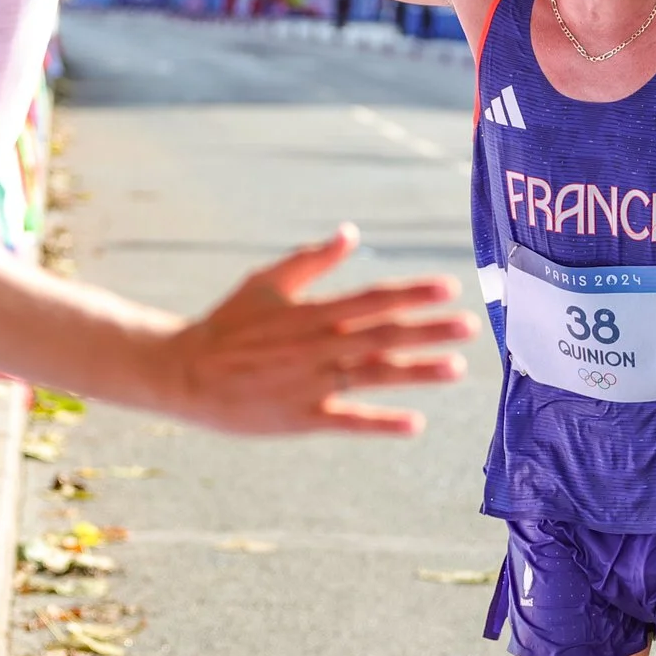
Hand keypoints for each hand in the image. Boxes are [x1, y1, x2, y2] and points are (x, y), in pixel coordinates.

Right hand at [147, 226, 472, 434]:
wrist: (185, 372)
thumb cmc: (228, 324)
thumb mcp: (266, 282)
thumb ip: (311, 259)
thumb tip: (351, 233)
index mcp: (311, 311)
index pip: (372, 298)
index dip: (412, 292)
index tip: (448, 287)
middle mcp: (317, 345)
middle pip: (383, 334)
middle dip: (428, 329)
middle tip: (470, 325)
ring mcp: (311, 382)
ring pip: (373, 374)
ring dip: (417, 371)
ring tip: (456, 367)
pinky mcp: (301, 416)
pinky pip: (348, 419)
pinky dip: (381, 422)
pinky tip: (414, 423)